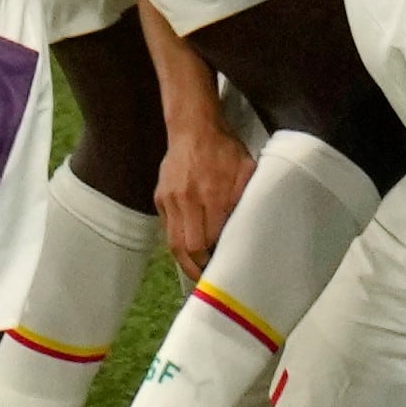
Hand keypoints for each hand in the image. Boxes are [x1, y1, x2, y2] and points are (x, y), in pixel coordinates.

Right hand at [156, 115, 255, 279]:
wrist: (193, 128)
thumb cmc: (225, 150)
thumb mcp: (246, 170)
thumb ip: (244, 200)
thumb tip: (242, 231)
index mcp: (211, 194)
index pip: (210, 239)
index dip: (216, 257)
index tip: (225, 267)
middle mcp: (186, 200)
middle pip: (188, 247)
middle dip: (199, 267)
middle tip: (210, 278)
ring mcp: (169, 199)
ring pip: (173, 243)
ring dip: (186, 261)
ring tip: (198, 271)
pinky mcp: (159, 198)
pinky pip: (167, 228)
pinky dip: (178, 240)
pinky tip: (189, 247)